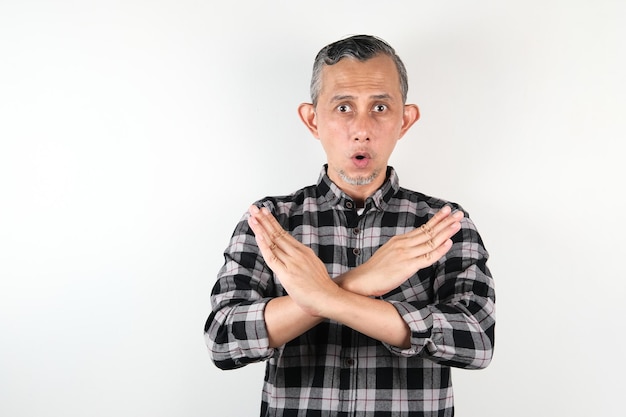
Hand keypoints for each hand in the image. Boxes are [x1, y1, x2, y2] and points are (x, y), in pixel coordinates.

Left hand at [247, 205, 338, 316]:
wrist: (329, 298)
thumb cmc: (322, 288)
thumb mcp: (314, 267)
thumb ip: (304, 261)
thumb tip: (297, 259)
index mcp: (303, 252)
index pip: (283, 234)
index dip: (272, 223)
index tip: (264, 213)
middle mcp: (297, 254)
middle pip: (276, 233)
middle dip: (264, 220)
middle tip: (254, 208)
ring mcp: (292, 262)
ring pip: (273, 242)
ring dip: (261, 228)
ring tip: (252, 216)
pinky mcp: (286, 274)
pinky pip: (272, 257)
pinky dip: (264, 245)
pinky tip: (258, 235)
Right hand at [338, 206, 462, 296]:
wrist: (362, 280)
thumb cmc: (375, 270)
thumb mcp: (389, 254)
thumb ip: (403, 249)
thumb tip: (414, 247)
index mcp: (399, 240)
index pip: (422, 228)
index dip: (437, 219)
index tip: (447, 211)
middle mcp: (403, 244)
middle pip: (428, 231)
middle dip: (445, 221)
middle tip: (458, 213)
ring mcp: (406, 254)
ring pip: (430, 241)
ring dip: (445, 231)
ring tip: (457, 223)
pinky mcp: (407, 266)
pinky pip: (427, 257)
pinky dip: (439, 249)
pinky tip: (448, 243)